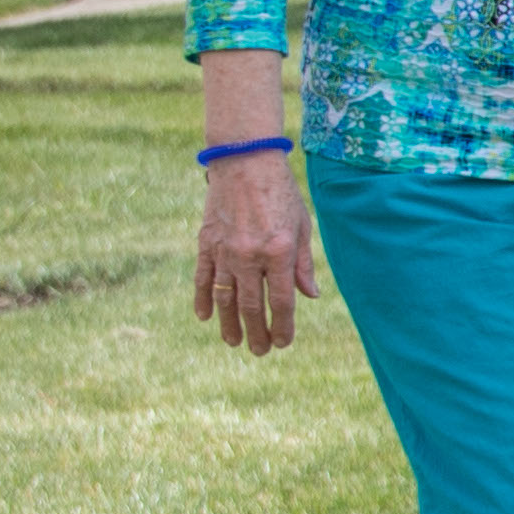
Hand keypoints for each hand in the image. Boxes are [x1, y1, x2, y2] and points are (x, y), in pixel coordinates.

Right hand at [193, 156, 314, 354]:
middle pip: (252, 306)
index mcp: (279, 252)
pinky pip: (202, 278)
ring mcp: (225, 251)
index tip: (283, 342)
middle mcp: (251, 255)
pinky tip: (206, 317)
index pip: (282, 301)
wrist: (244, 162)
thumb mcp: (302, 226)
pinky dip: (203, 299)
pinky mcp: (206, 243)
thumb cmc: (281, 193)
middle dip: (257, 332)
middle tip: (260, 351)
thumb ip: (304, 264)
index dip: (283, 325)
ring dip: (229, 323)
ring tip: (233, 342)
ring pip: (225, 297)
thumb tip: (310, 296)